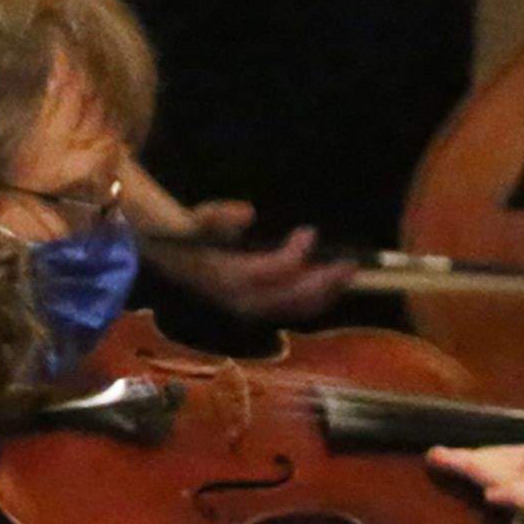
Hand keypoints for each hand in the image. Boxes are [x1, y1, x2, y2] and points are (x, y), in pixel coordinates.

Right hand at [147, 198, 354, 324]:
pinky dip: (314, 300)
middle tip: (348, 263)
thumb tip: (247, 213)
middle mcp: (239, 298)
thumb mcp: (198, 217)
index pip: (269, 272)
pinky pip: (291, 310)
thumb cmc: (193, 234)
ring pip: (293, 308)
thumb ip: (218, 214)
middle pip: (289, 296)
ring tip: (347, 274)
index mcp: (226, 276)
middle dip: (321, 281)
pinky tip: (333, 285)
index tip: (309, 231)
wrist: (175, 261)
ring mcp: (249, 307)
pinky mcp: (258, 309)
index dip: (294, 255)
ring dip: (324, 293)